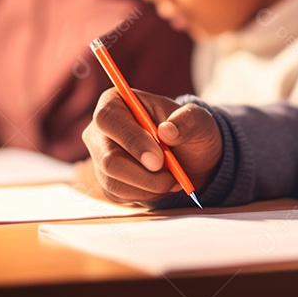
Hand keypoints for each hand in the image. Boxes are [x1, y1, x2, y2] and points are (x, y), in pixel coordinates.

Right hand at [82, 89, 222, 205]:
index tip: (158, 159)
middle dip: (143, 173)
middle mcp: (100, 130)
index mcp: (115, 102)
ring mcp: (100, 157)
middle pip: (107, 158)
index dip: (131, 140)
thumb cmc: (188, 131)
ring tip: (173, 177)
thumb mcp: (198, 120)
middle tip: (172, 177)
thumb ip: (187, 121)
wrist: (190, 158)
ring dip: (150, 185)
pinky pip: (120, 195)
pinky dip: (146, 194)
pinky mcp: (107, 181)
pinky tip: (161, 183)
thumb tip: (167, 131)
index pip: (108, 119)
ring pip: (114, 180)